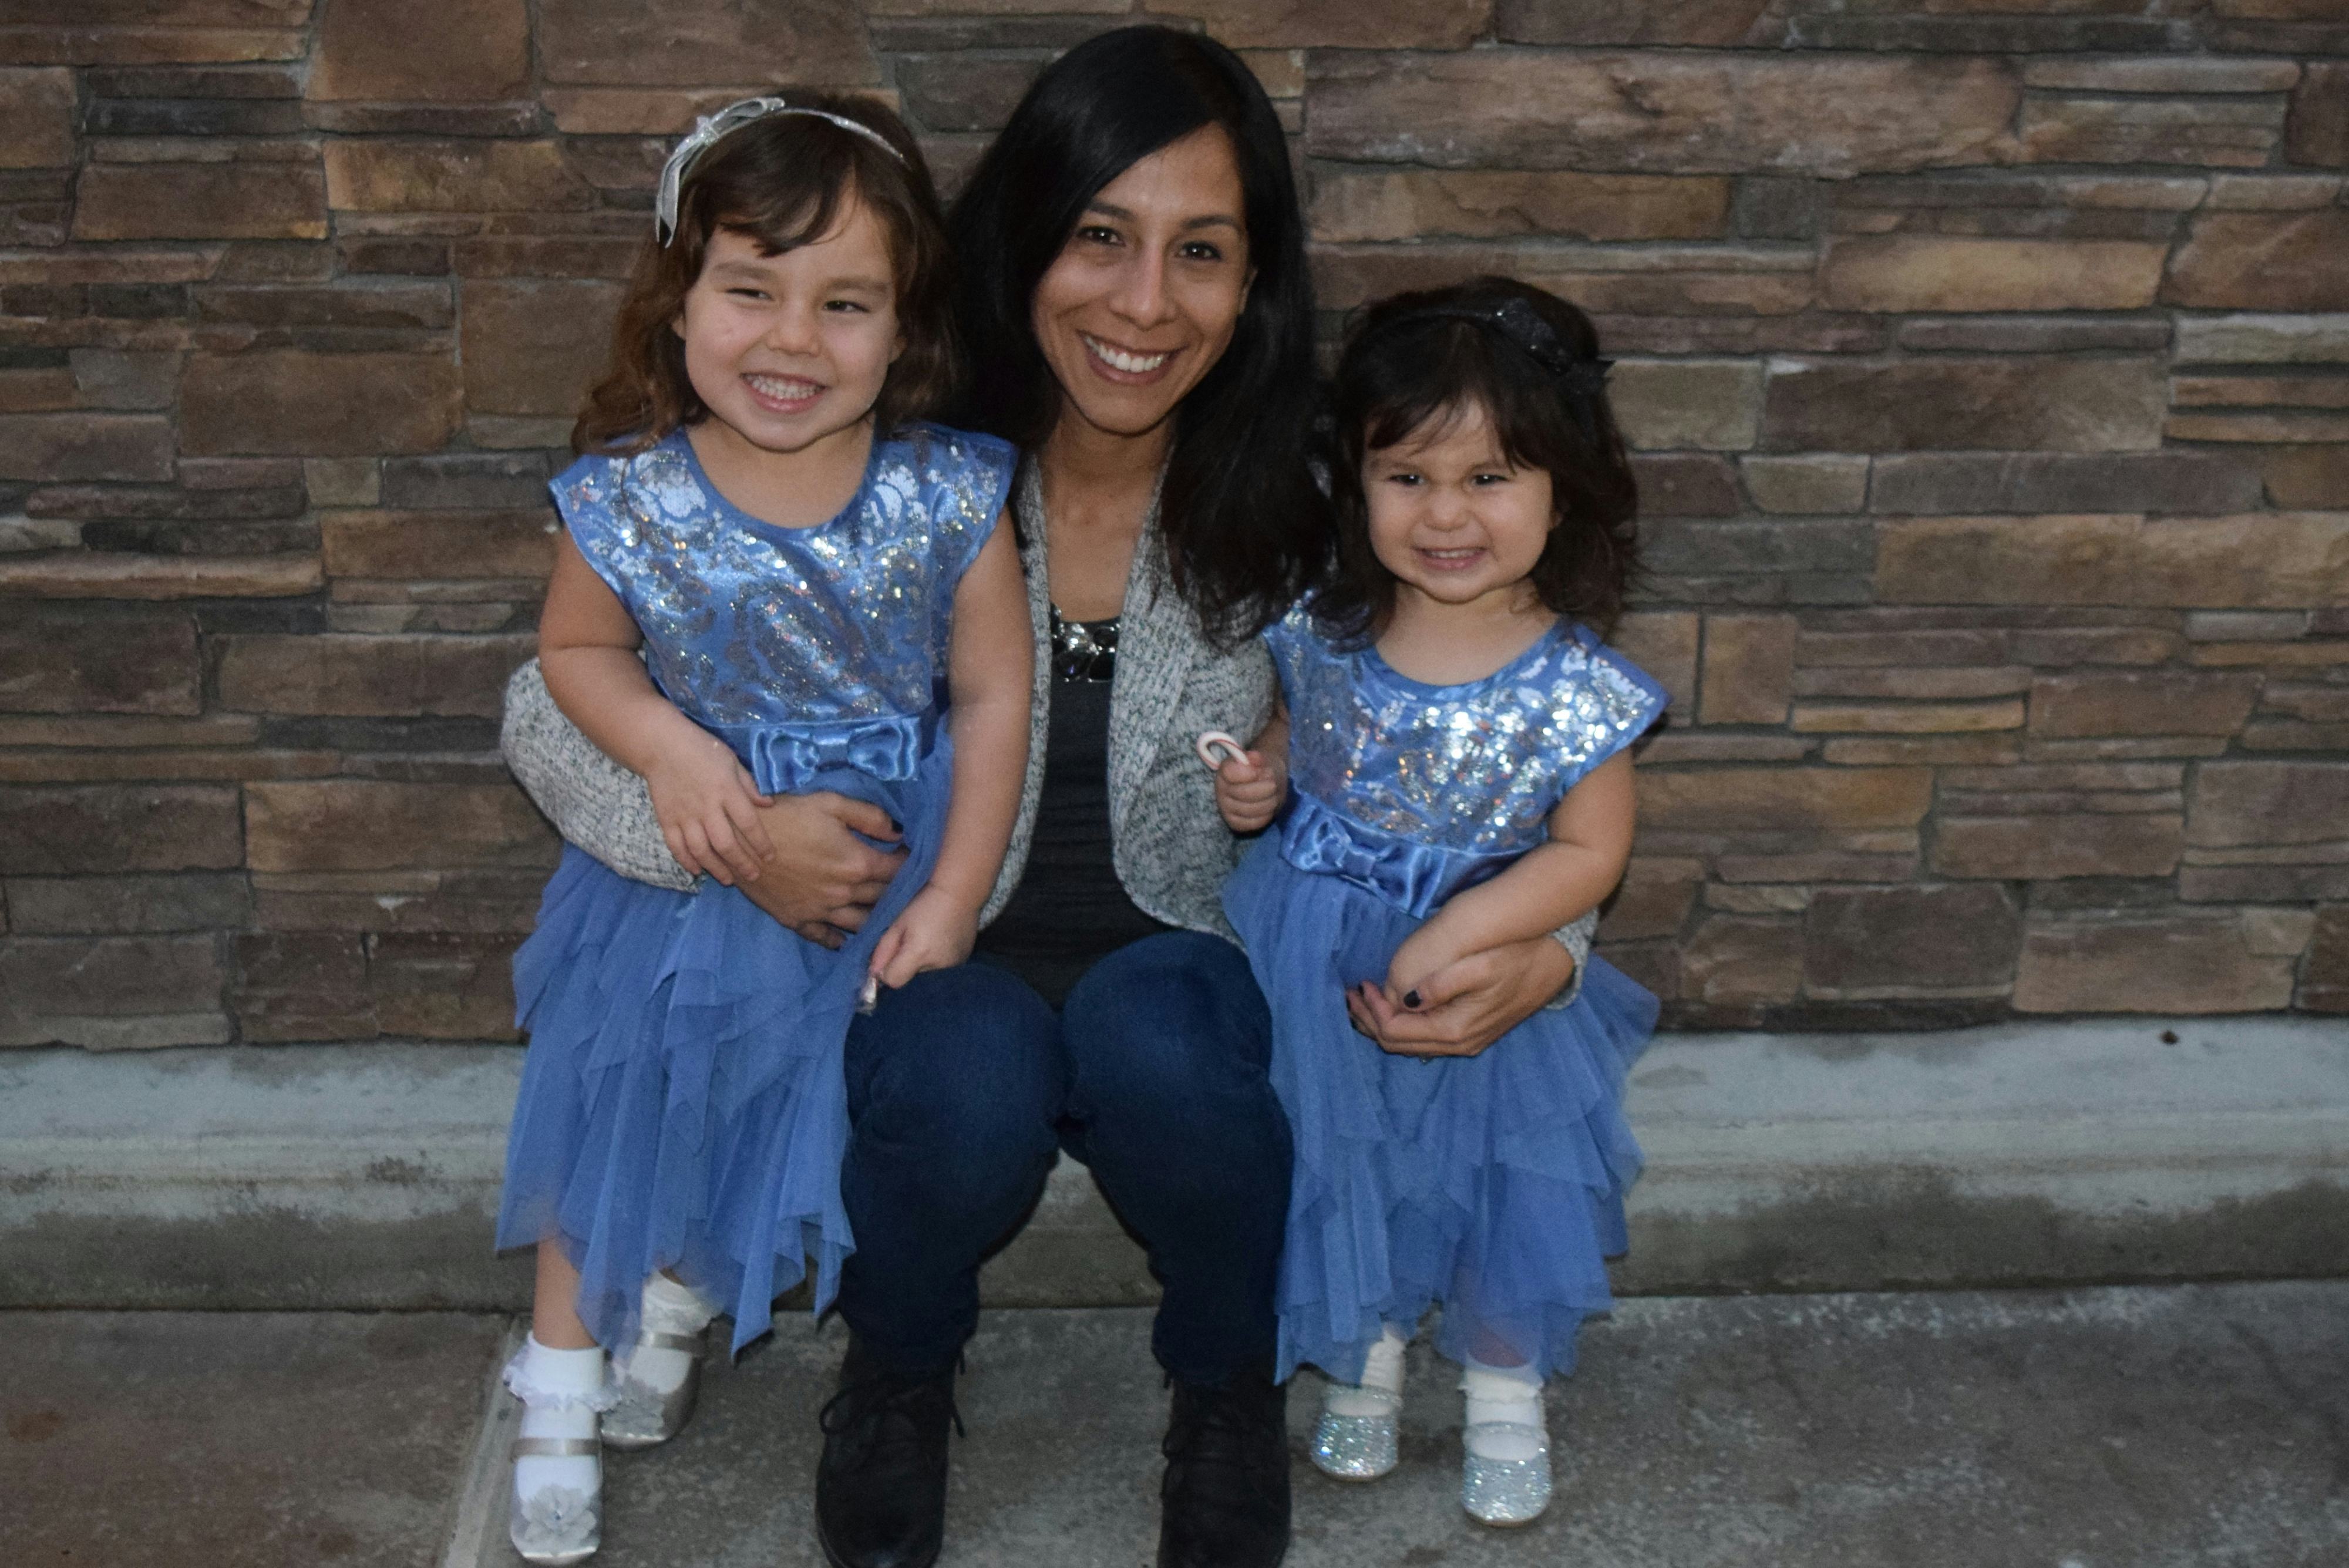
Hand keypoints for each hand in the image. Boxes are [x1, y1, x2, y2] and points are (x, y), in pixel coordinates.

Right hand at [643, 736, 773, 886]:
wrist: (661, 745)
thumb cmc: (702, 750)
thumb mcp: (731, 761)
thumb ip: (749, 785)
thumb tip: (768, 804)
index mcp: (726, 790)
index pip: (748, 823)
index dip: (761, 843)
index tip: (770, 857)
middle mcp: (706, 807)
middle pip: (726, 843)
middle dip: (741, 863)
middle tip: (753, 875)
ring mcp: (685, 815)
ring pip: (701, 850)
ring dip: (716, 868)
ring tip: (728, 880)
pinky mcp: (666, 819)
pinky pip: (676, 846)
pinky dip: (686, 861)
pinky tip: (697, 870)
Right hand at [727, 792, 908, 948]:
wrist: (737, 837)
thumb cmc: (785, 814)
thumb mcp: (831, 803)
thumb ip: (870, 817)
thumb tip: (900, 831)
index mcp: (857, 863)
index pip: (899, 871)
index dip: (911, 865)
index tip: (916, 860)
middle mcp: (844, 893)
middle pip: (884, 899)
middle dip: (900, 894)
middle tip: (908, 889)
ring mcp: (820, 910)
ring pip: (861, 924)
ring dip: (877, 921)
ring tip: (887, 915)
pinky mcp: (797, 920)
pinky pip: (825, 937)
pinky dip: (840, 939)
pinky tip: (848, 938)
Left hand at [865, 884, 978, 990]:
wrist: (959, 891)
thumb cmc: (923, 901)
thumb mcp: (897, 923)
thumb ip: (883, 950)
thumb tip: (873, 974)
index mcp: (919, 953)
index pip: (893, 981)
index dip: (886, 970)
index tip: (889, 953)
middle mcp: (938, 965)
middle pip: (910, 979)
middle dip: (904, 965)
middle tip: (909, 940)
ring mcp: (953, 965)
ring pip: (926, 973)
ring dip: (921, 962)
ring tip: (926, 938)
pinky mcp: (963, 960)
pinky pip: (942, 968)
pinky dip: (936, 959)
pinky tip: (939, 940)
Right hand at [1212, 747, 1285, 832]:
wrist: (1263, 784)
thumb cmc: (1260, 770)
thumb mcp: (1260, 759)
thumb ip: (1257, 757)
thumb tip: (1255, 757)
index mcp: (1224, 772)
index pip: (1231, 773)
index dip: (1247, 773)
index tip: (1259, 771)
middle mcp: (1220, 791)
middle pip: (1244, 793)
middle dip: (1265, 789)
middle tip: (1274, 784)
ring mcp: (1226, 809)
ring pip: (1251, 809)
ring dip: (1269, 802)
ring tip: (1274, 795)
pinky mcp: (1234, 823)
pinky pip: (1253, 823)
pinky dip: (1266, 815)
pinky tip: (1268, 807)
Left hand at [1347, 935, 1575, 1058]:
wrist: (1555, 962)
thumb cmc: (1516, 956)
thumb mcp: (1479, 965)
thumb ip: (1441, 984)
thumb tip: (1405, 998)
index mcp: (1455, 1029)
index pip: (1396, 1031)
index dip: (1372, 1011)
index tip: (1360, 984)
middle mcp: (1459, 1044)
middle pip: (1398, 1044)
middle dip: (1370, 1021)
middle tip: (1352, 995)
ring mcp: (1466, 1041)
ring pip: (1410, 1044)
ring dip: (1384, 1024)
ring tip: (1364, 1000)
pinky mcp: (1470, 1033)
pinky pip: (1425, 1037)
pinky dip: (1402, 1023)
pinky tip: (1394, 1004)